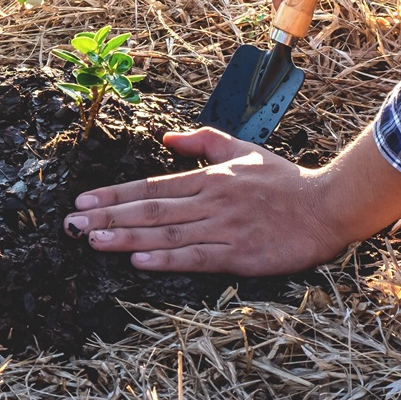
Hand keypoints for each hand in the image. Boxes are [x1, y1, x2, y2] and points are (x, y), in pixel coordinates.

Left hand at [63, 126, 400, 275]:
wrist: (328, 207)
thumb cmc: (286, 181)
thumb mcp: (244, 151)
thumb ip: (204, 142)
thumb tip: (166, 137)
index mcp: (209, 178)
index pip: (152, 186)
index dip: (115, 194)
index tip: (85, 201)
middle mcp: (210, 202)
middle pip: (150, 210)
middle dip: (108, 217)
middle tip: (72, 224)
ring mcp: (224, 229)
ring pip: (166, 233)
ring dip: (126, 237)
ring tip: (93, 240)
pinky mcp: (239, 254)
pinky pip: (196, 256)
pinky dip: (166, 259)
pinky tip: (139, 261)